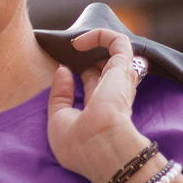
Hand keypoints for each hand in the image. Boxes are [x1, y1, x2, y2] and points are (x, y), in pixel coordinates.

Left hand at [46, 29, 148, 182]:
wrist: (99, 149)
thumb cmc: (80, 145)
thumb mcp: (59, 120)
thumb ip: (60, 95)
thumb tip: (63, 70)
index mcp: (100, 110)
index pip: (94, 83)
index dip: (78, 73)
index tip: (62, 68)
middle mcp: (113, 94)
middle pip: (104, 66)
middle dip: (88, 56)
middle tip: (70, 50)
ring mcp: (119, 81)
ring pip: (115, 52)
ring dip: (97, 41)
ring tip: (76, 41)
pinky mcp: (123, 69)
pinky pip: (117, 41)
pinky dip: (99, 34)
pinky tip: (78, 42)